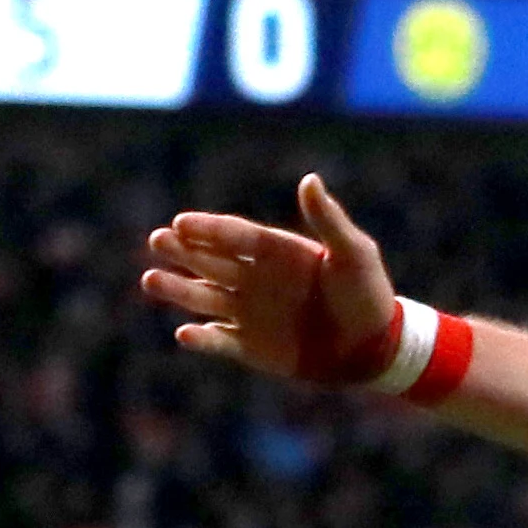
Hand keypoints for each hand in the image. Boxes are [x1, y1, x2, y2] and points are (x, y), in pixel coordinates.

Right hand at [142, 175, 404, 386]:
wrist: (376, 347)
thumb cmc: (368, 294)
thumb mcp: (354, 253)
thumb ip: (329, 220)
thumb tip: (309, 179)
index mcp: (275, 251)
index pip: (234, 235)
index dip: (208, 229)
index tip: (182, 223)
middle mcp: (255, 278)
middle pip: (210, 261)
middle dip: (183, 251)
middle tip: (157, 240)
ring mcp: (249, 312)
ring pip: (204, 298)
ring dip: (178, 290)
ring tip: (151, 280)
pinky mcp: (251, 347)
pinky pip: (220, 341)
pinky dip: (203, 340)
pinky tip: (184, 334)